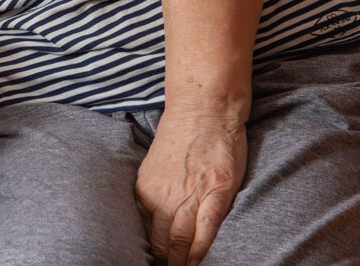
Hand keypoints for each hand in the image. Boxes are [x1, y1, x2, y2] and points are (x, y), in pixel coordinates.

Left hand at [134, 104, 246, 265]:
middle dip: (163, 261)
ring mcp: (191, 196)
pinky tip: (196, 262)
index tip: (149, 262)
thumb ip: (152, 192)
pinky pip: (206, 230)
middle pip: (160, 241)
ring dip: (179, 262)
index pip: (143, 232)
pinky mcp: (216, 193)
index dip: (147, 252)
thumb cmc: (180, 136)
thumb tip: (148, 217)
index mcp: (146, 189)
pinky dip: (200, 250)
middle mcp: (164, 196)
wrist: (203, 109)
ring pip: (181, 240)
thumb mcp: (153, 166)